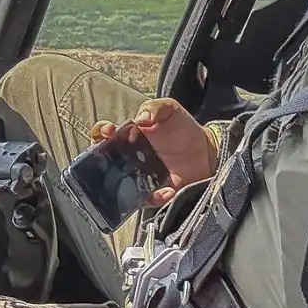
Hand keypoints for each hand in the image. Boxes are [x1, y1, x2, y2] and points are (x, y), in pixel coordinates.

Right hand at [91, 98, 216, 206]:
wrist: (207, 150)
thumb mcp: (170, 110)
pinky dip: (154, 198)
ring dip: (122, 184)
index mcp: (129, 137)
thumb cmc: (184, 128)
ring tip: (135, 178)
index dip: (101, 132)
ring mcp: (140, 177)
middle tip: (111, 156)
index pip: (104, 135)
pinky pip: (147, 200)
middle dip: (100, 161)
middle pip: (104, 162)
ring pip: (120, 185)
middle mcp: (129, 158)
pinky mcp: (155, 192)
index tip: (108, 131)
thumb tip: (140, 118)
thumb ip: (154, 107)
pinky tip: (167, 190)